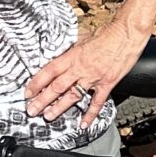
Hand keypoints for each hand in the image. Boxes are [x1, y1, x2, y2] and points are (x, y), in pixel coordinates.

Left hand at [25, 15, 148, 123]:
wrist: (127, 33)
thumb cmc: (107, 33)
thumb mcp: (82, 38)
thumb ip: (71, 49)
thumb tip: (60, 54)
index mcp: (73, 55)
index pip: (49, 71)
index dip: (37, 83)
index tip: (28, 92)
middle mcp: (81, 68)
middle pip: (57, 87)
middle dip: (42, 100)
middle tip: (32, 110)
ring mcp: (94, 77)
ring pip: (72, 95)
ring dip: (59, 108)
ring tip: (49, 116)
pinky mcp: (107, 83)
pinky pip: (97, 102)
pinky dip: (90, 114)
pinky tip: (83, 123)